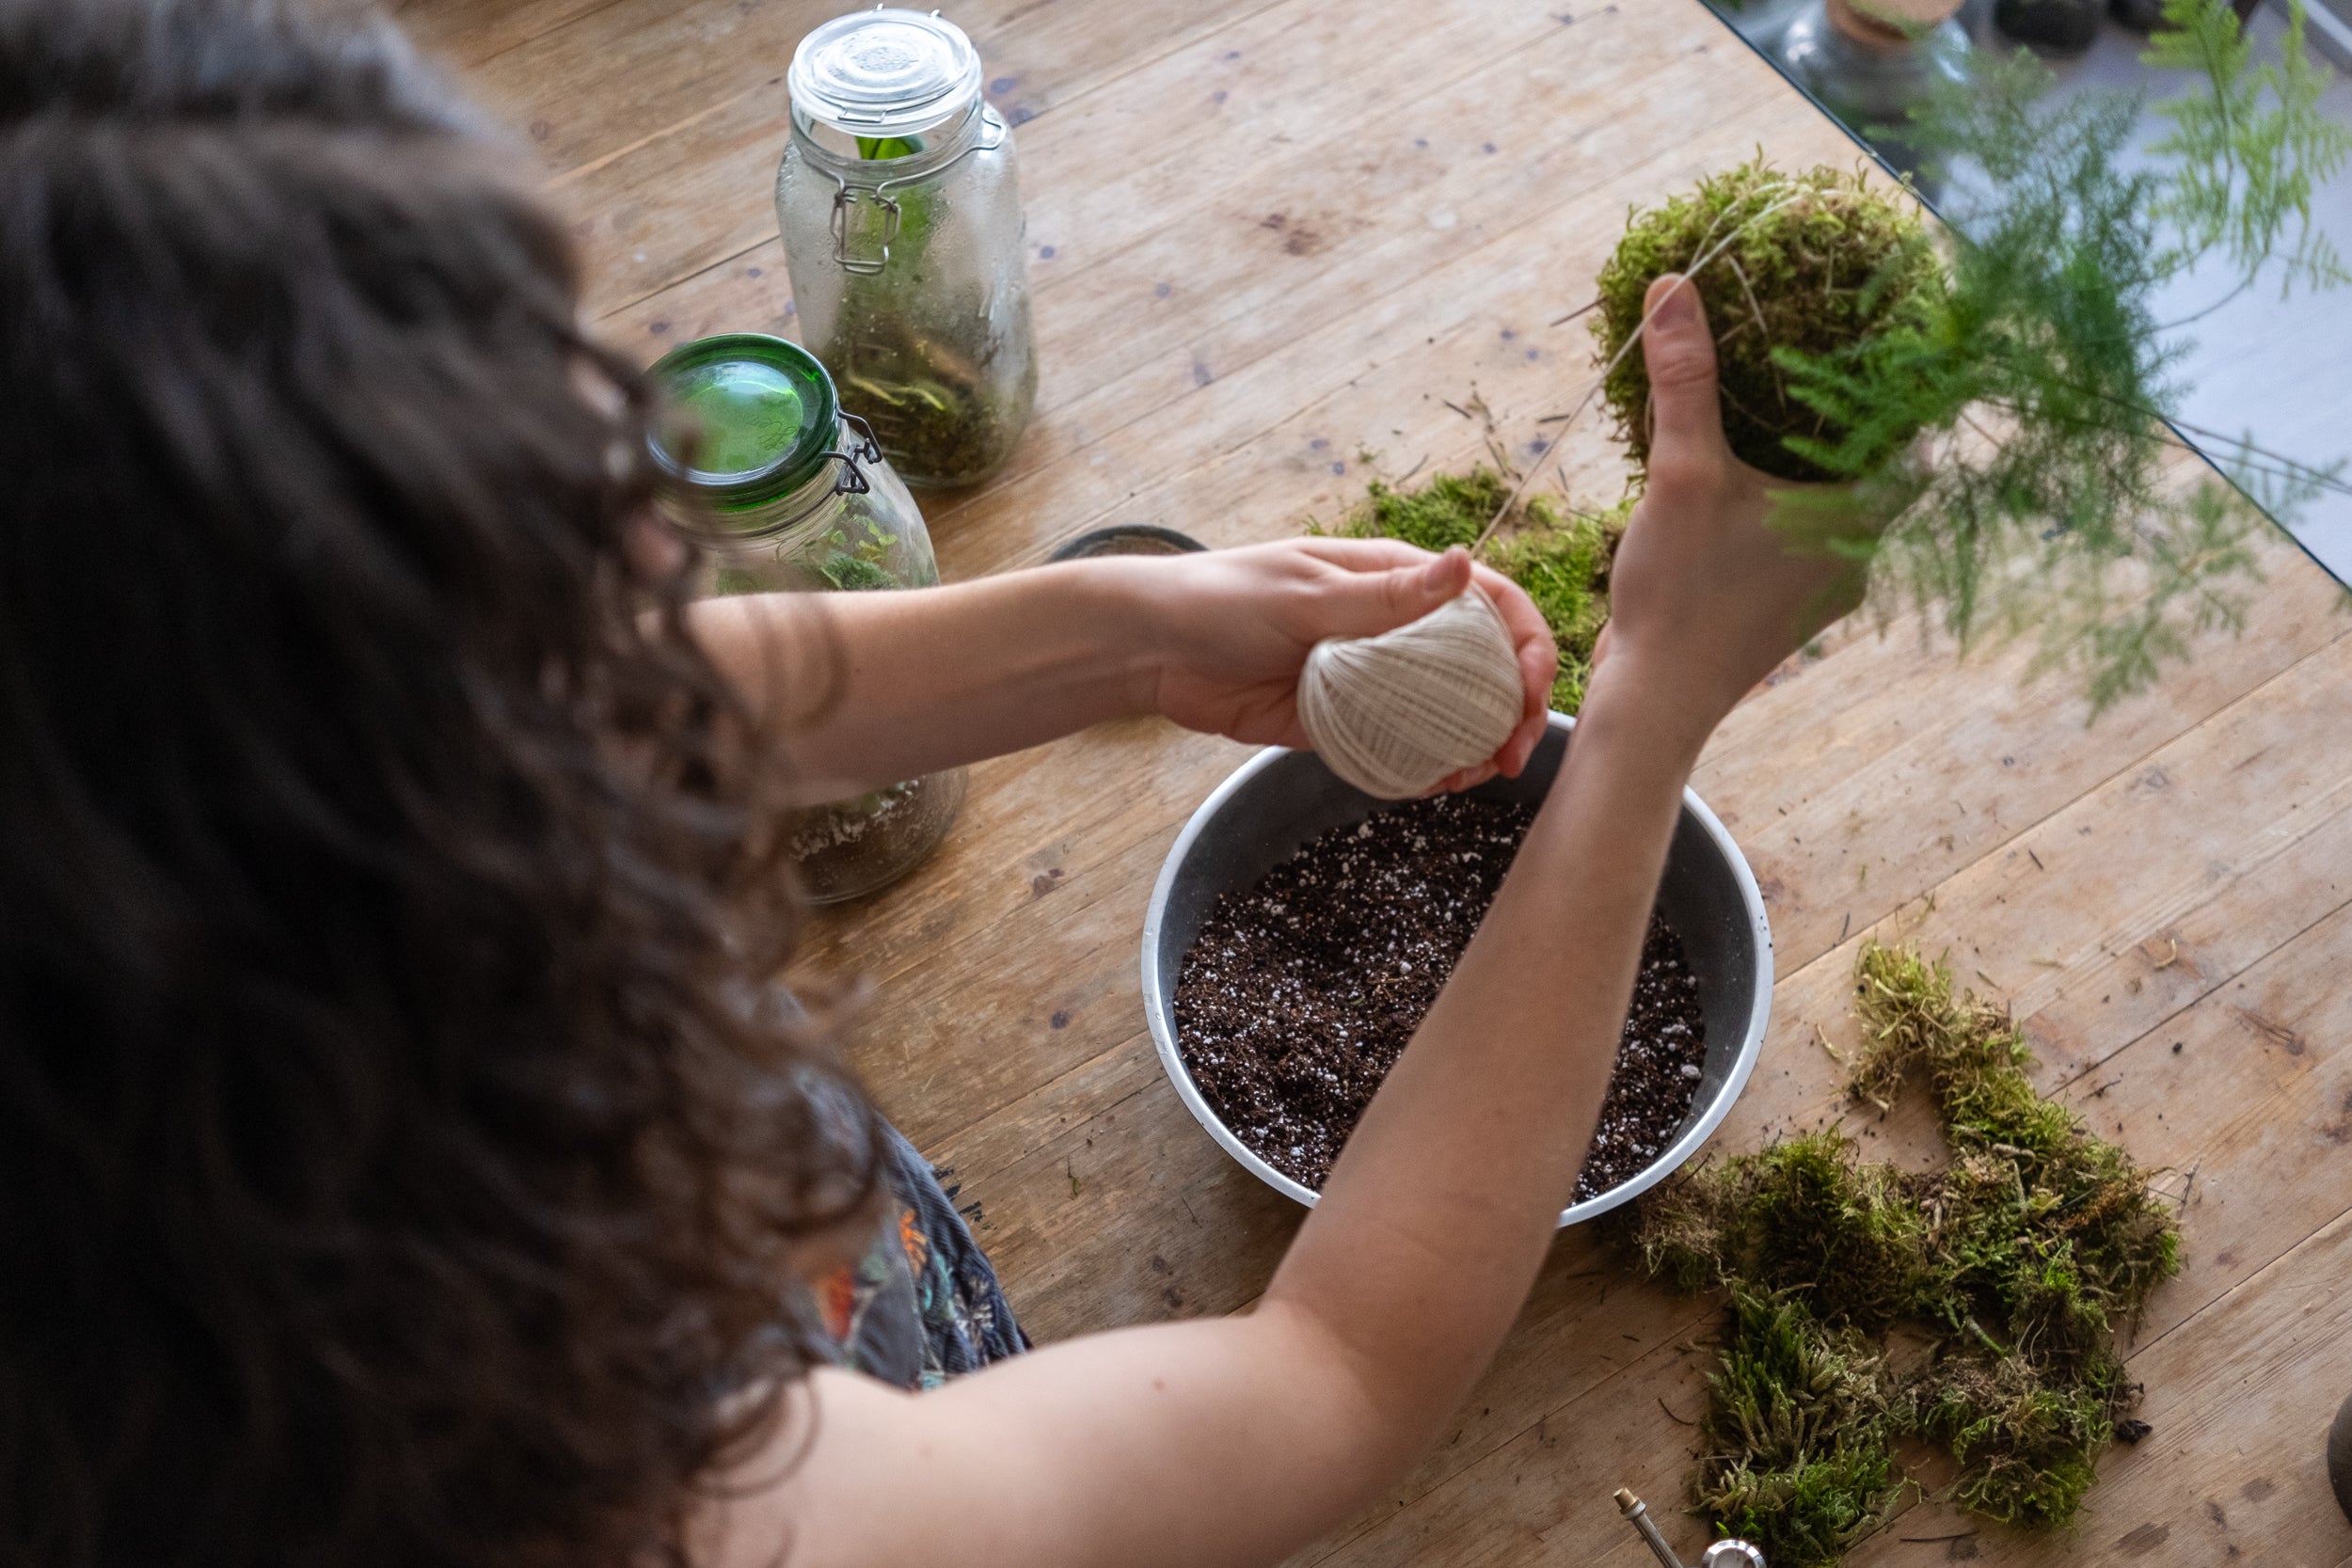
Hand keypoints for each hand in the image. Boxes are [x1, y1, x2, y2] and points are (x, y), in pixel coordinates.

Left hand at [1142, 538, 1557, 790]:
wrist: (1155, 650)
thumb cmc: (1224, 599)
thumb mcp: (1306, 594)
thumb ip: (1386, 596)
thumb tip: (1464, 564)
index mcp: (1396, 581)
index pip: (1490, 603)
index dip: (1526, 643)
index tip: (1533, 689)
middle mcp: (1395, 628)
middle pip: (1483, 665)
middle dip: (1513, 707)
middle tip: (1511, 752)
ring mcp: (1373, 679)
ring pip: (1449, 712)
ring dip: (1475, 743)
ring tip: (1476, 776)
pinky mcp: (1346, 722)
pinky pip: (1402, 746)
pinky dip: (1428, 766)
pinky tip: (1439, 784)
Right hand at [1590, 273, 1868, 739]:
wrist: (1653, 702)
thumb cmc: (1685, 598)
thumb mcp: (1682, 475)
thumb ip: (1686, 380)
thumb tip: (1675, 287)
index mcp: (1859, 522)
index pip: (1921, 443)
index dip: (1912, 393)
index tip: (1886, 347)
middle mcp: (1854, 557)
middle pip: (1877, 469)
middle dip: (1851, 418)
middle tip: (1824, 359)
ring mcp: (1817, 586)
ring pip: (1835, 503)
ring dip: (1811, 458)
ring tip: (1779, 402)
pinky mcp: (1777, 604)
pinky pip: (1797, 532)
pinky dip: (1781, 495)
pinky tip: (1740, 470)